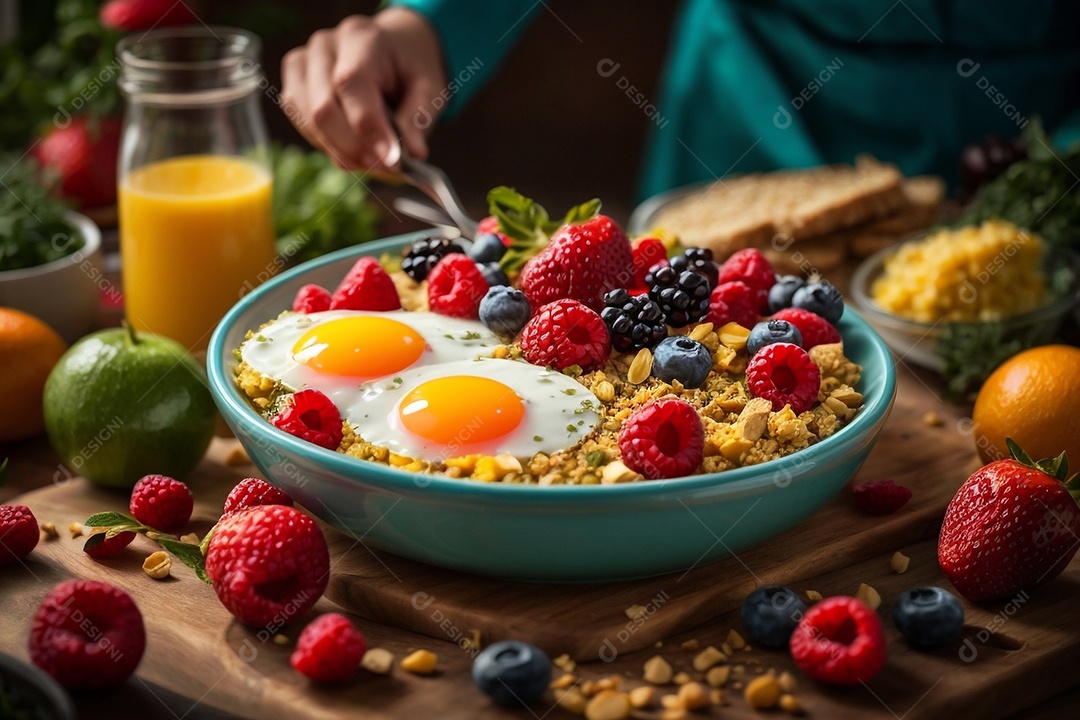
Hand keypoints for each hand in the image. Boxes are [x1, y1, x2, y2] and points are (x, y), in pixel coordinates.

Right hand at [280, 8, 445, 171]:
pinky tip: (352, 150)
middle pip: (324, 108)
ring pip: (308, 121)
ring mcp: (303, 64)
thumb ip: (418, 117)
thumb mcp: (429, 86)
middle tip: (386, 168)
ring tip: (373, 162)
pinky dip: (327, 146)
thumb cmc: (408, 69)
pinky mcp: (293, 85)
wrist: (391, 51)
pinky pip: (301, 124)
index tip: (389, 159)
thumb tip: (413, 152)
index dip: (368, 126)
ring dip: (341, 152)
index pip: (351, 83)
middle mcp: (324, 45)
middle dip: (355, 148)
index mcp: (361, 37)